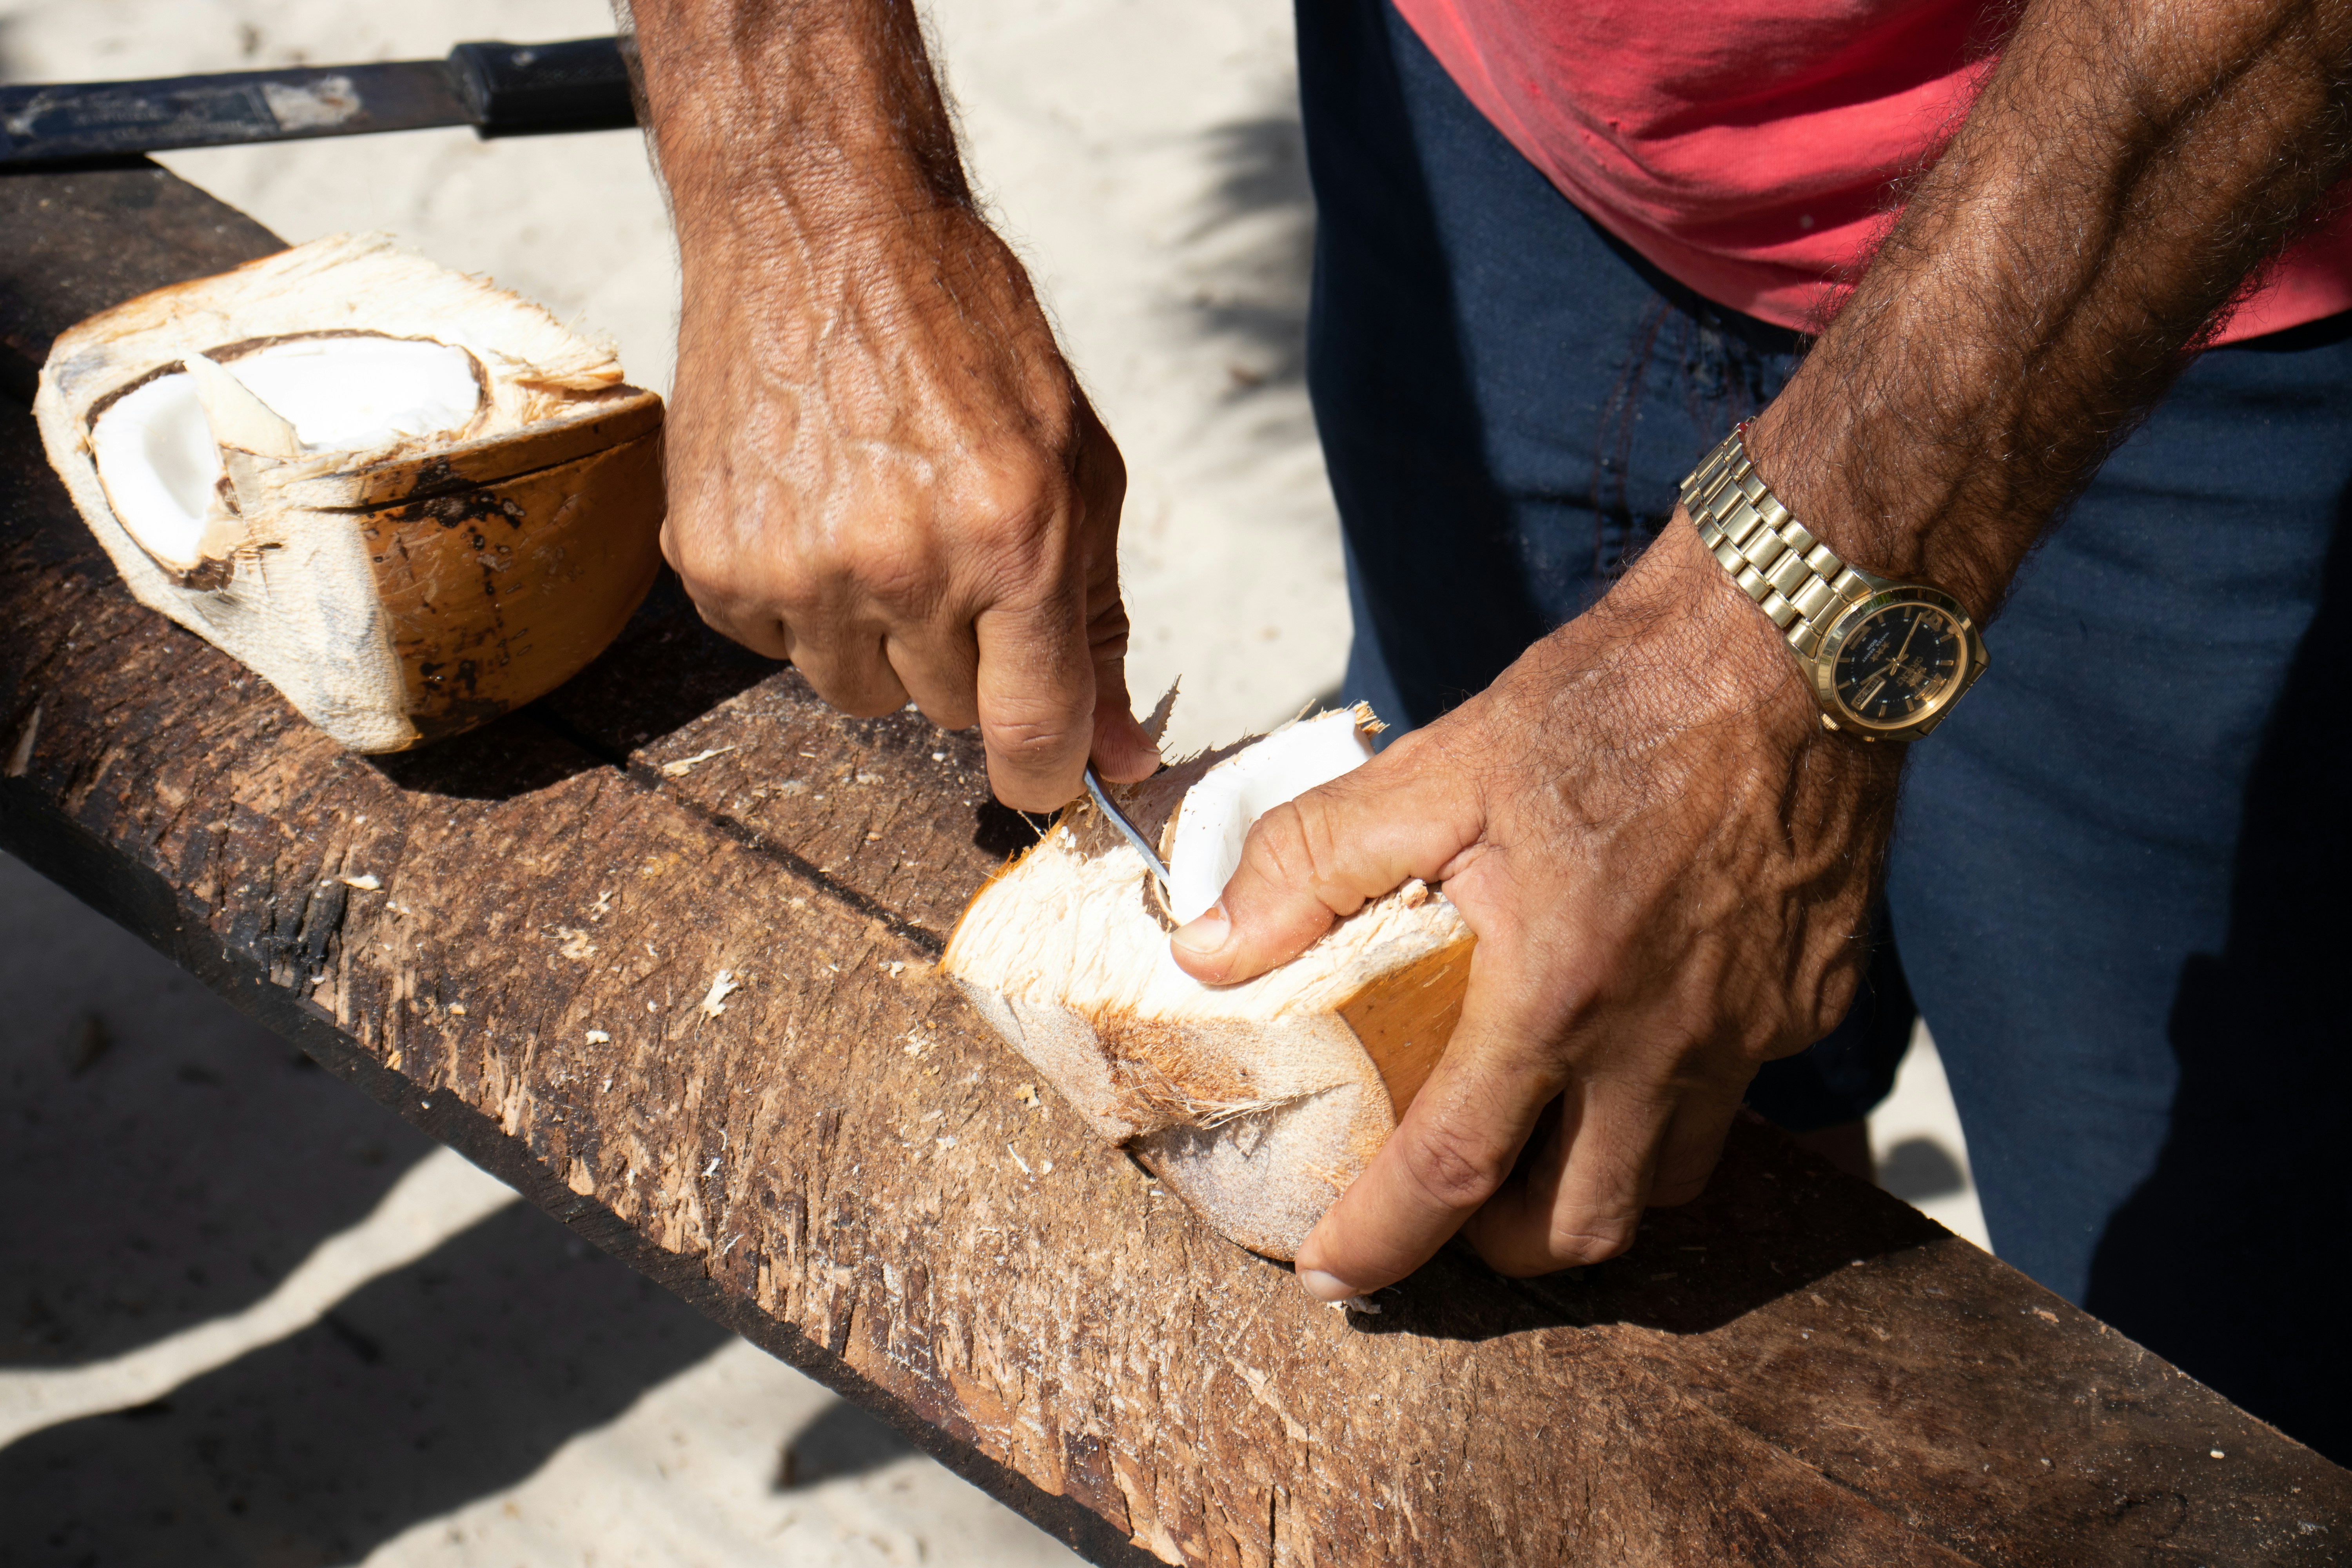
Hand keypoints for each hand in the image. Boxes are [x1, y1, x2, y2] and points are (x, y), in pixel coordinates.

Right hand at [631, 0, 1158, 811]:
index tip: (1048, 771)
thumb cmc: (967, 340)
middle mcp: (902, 564)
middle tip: (950, 549)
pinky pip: (775, 648)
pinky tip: (810, 507)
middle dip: (964, 656)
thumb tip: (1120, 759)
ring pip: (859, 693)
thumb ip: (1097, 622)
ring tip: (875, 519)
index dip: (1049, 771)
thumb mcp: (1077, 468)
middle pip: (948, 713)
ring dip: (878, 636)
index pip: (1032, 731)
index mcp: (1013, 539)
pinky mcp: (714, 563)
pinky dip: (800, 601)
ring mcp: (798, 568)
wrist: (819, 228)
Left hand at [1168, 519, 1902, 1297]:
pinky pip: (1737, 1092)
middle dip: (1500, 1245)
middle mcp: (1667, 1038)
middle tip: (1449, 1205)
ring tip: (1542, 1129)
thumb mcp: (1441, 766)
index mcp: (1561, 992)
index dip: (1383, 1241)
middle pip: (1581, 1226)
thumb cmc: (1612, 699)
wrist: (1794, 643)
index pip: (1455, 1174)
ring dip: (1594, 1181)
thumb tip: (1211, 949)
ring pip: (1670, 1177)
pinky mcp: (1813, 999)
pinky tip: (1638, 1024)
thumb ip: (1314, 863)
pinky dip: (1673, 1092)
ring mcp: (1754, 1028)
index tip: (1334, 1275)